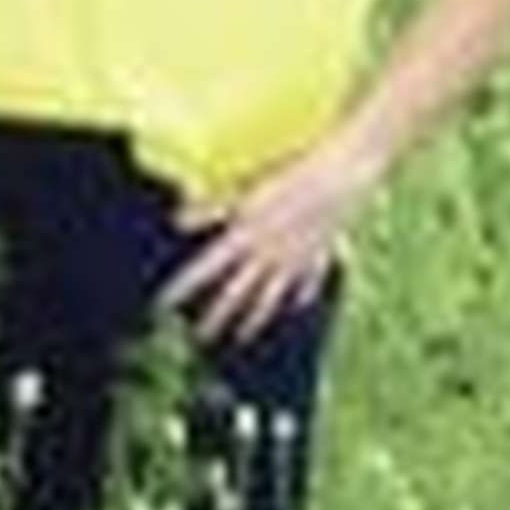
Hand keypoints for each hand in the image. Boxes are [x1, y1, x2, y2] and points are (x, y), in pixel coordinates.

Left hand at [162, 136, 379, 343]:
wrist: (347, 174)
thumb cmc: (293, 172)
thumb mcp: (245, 187)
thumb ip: (211, 207)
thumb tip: (177, 220)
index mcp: (247, 236)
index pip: (206, 269)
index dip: (183, 288)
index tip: (163, 305)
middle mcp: (271, 254)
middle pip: (238, 293)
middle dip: (217, 316)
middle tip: (200, 337)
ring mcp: (298, 258)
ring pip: (272, 296)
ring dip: (255, 318)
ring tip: (243, 335)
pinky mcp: (322, 253)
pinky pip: (308, 281)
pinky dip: (300, 294)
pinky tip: (296, 304)